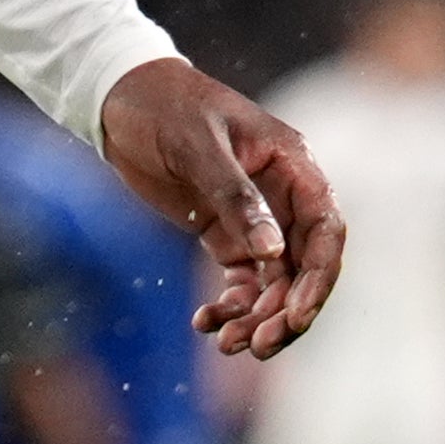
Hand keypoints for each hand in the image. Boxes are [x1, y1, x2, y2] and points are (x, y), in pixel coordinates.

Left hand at [98, 57, 344, 357]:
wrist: (119, 97)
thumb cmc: (163, 106)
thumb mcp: (197, 145)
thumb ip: (236, 196)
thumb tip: (271, 253)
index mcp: (291, 164)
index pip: (325, 229)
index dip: (318, 276)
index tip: (296, 315)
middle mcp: (282, 195)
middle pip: (302, 267)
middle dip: (285, 311)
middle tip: (257, 346)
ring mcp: (255, 218)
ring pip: (273, 283)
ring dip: (256, 317)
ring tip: (226, 342)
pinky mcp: (225, 233)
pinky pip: (241, 282)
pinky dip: (230, 307)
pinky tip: (205, 321)